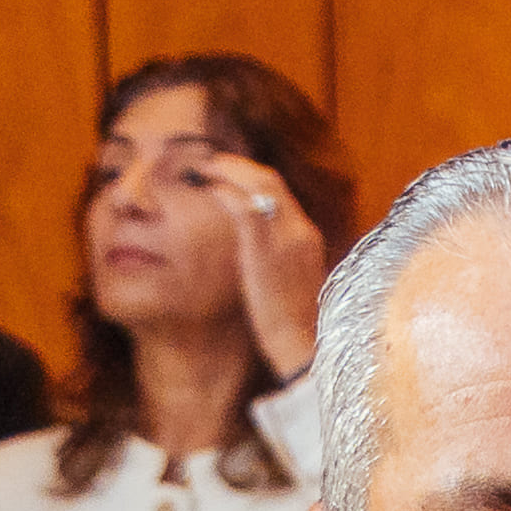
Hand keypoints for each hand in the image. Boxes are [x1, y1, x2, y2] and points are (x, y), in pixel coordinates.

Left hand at [213, 162, 326, 380]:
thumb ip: (278, 262)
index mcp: (308, 238)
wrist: (304, 348)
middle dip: (236, 165)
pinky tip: (205, 188)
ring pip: (257, 182)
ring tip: (201, 168)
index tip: (227, 173)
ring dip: (227, 170)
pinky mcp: (265, 247)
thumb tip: (258, 258)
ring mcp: (285, 235)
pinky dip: (223, 190)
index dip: (251, 176)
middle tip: (208, 162)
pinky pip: (243, 205)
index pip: (280, 193)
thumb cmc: (295, 328)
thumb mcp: (291, 286)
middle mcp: (301, 229)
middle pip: (270, 178)